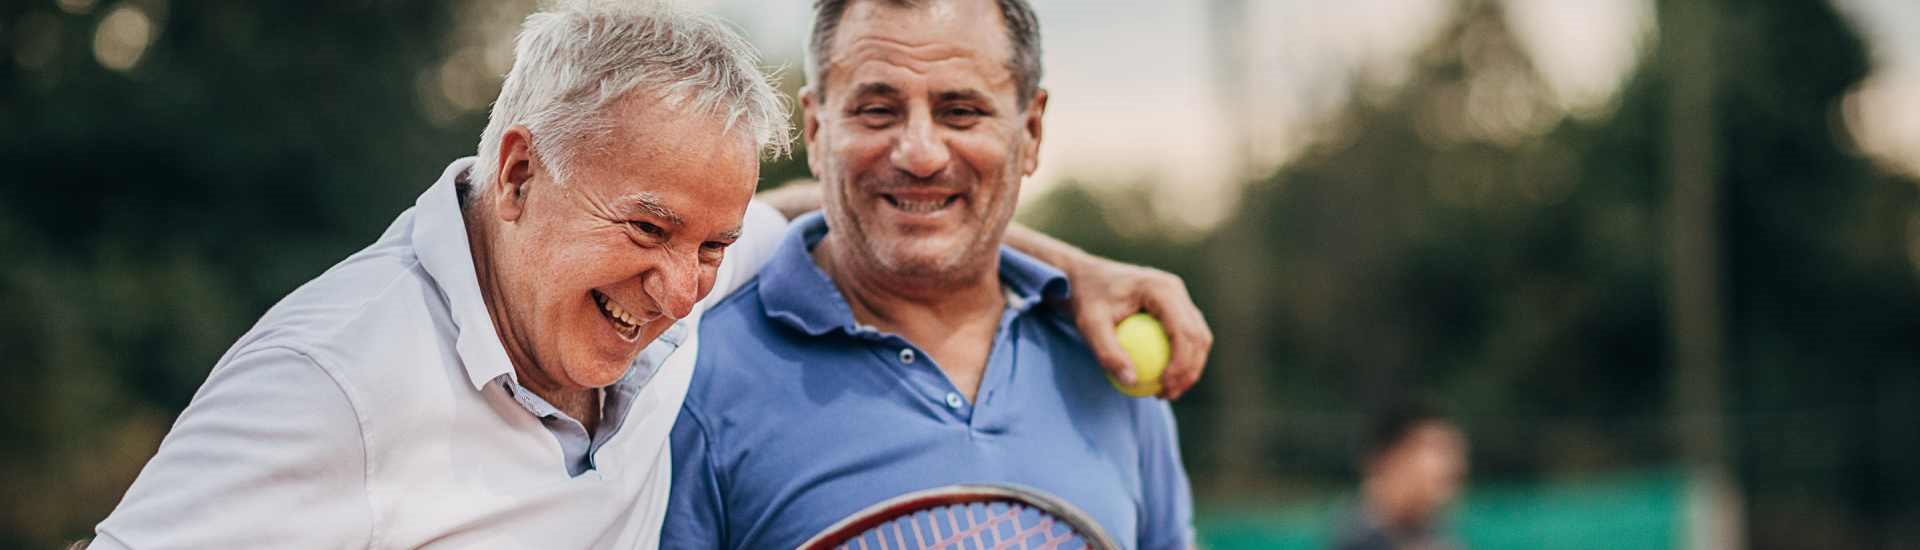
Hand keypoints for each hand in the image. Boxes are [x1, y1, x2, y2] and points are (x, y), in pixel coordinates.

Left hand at [1062, 253, 1211, 399]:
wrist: (1085, 276)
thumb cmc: (1086, 298)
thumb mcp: (1089, 325)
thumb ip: (1108, 353)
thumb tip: (1132, 381)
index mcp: (1161, 288)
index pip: (1183, 331)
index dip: (1181, 363)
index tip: (1163, 386)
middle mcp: (1175, 289)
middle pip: (1198, 336)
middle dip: (1189, 371)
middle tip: (1167, 395)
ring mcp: (1178, 296)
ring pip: (1199, 337)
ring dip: (1190, 368)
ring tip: (1167, 392)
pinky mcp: (1174, 306)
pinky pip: (1186, 336)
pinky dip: (1181, 360)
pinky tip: (1163, 381)